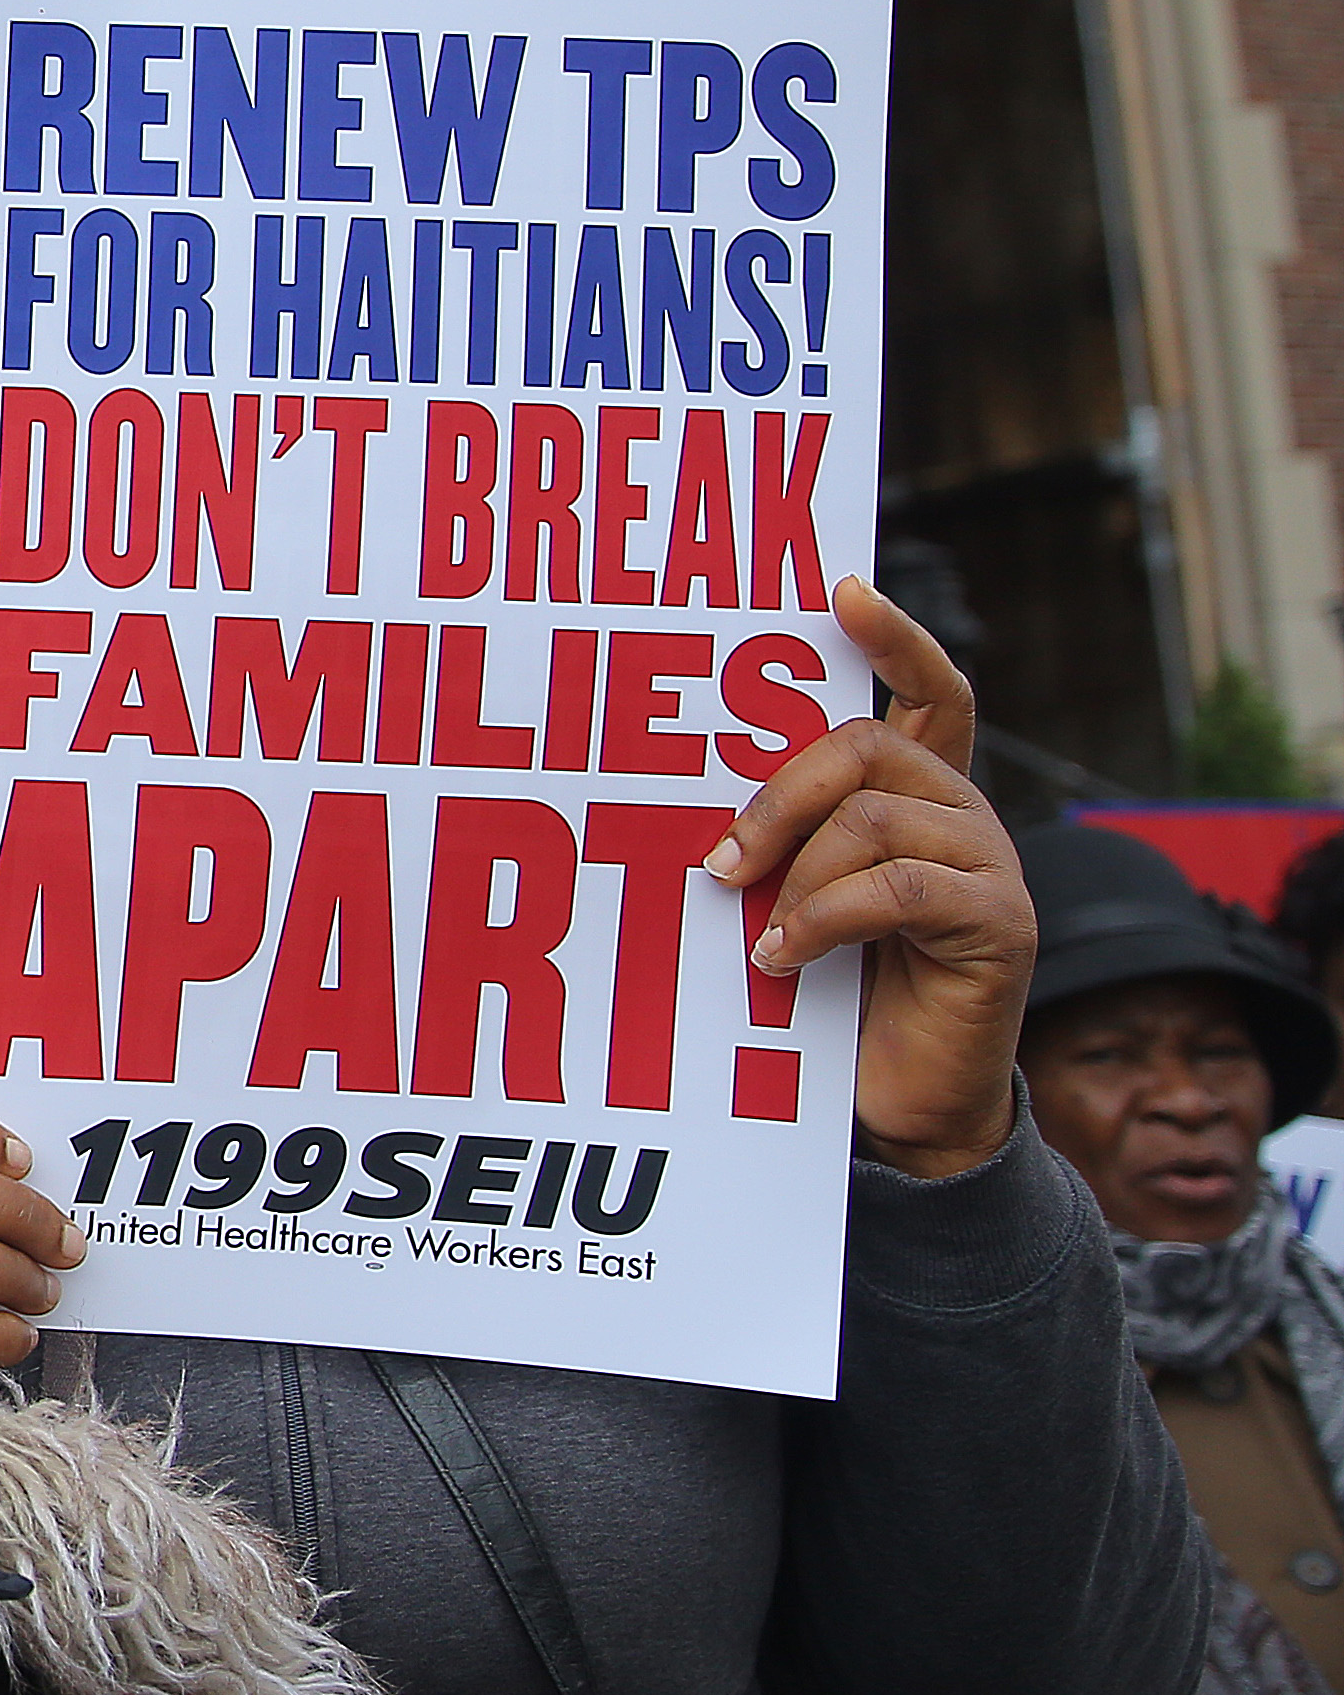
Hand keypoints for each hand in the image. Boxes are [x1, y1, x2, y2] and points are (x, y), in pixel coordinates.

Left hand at [718, 576, 1029, 1178]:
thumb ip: (776, 839)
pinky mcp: (1003, 924)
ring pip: (874, 818)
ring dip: (797, 876)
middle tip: (721, 863)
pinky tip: (785, 959)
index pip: (930, 691)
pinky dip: (824, 920)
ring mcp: (992, 867)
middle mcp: (963, 817)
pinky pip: (898, 889)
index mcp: (918, 799)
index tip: (841, 590)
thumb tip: (691, 799)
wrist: (892, 1104)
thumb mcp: (791, 898)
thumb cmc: (825, 996)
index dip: (894, 637)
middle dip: (777, 795)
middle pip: (867, 745)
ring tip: (759, 935)